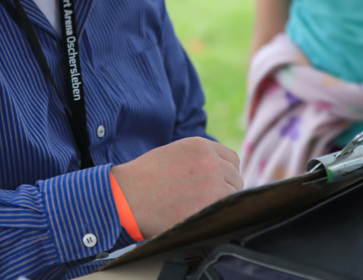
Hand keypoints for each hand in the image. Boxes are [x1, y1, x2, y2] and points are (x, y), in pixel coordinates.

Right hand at [111, 137, 242, 238]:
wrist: (127, 195)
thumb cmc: (144, 177)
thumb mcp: (173, 153)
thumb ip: (198, 158)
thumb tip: (217, 171)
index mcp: (201, 146)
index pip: (232, 159)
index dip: (225, 173)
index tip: (218, 183)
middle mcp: (210, 161)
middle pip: (235, 178)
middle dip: (225, 188)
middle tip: (206, 200)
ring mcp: (213, 183)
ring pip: (233, 195)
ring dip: (221, 202)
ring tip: (200, 208)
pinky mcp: (210, 205)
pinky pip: (226, 211)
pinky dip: (217, 215)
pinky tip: (201, 216)